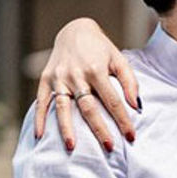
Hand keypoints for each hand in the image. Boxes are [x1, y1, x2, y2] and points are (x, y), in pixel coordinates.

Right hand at [34, 18, 139, 151]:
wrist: (74, 30)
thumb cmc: (100, 49)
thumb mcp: (119, 60)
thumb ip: (129, 82)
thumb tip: (136, 106)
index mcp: (96, 70)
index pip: (112, 101)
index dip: (123, 120)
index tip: (131, 137)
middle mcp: (76, 75)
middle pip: (88, 108)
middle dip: (99, 129)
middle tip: (109, 147)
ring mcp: (58, 78)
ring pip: (63, 107)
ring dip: (67, 128)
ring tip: (72, 147)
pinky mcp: (45, 79)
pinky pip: (42, 101)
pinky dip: (40, 118)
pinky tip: (40, 136)